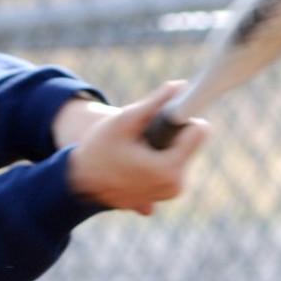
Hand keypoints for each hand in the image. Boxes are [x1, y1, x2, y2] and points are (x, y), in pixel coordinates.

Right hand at [61, 83, 208, 216]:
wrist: (80, 180)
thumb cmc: (99, 149)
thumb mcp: (124, 120)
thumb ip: (155, 103)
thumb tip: (181, 86)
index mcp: (169, 168)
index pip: (200, 130)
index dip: (182, 116)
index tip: (170, 111)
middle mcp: (176, 185)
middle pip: (191, 141)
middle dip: (171, 132)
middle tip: (143, 135)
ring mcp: (171, 192)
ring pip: (183, 151)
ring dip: (165, 145)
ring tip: (138, 148)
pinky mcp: (166, 194)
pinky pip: (174, 165)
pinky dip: (160, 159)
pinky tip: (139, 161)